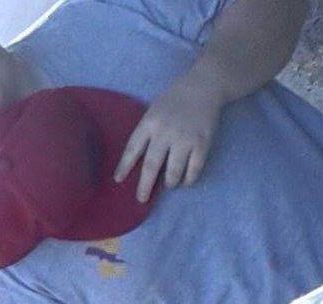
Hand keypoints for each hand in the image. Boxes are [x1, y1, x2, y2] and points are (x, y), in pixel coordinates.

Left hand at [114, 70, 224, 201]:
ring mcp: (184, 138)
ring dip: (170, 183)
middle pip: (151, 165)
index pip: (133, 148)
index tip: (118, 180)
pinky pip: (193, 170)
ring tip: (169, 184)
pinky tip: (186, 180)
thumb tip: (138, 161)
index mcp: (150, 122)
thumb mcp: (154, 110)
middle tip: (141, 199)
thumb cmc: (175, 100)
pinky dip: (188, 179)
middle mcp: (165, 132)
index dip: (124, 166)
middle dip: (145, 186)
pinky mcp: (202, 143)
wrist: (204, 85)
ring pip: (173, 172)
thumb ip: (147, 132)